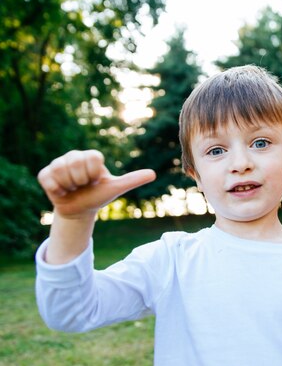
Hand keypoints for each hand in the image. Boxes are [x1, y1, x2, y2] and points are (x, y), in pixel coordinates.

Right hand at [37, 150, 155, 218]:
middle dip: (82, 180)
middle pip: (76, 163)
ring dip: (69, 186)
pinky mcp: (45, 174)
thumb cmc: (99, 196)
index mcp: (91, 156)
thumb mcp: (115, 188)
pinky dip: (57, 189)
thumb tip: (153, 174)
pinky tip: (62, 191)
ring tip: (73, 188)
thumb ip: (133, 180)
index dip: (94, 173)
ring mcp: (58, 163)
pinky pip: (49, 179)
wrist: (80, 210)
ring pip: (61, 170)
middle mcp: (74, 156)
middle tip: (83, 185)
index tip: (95, 180)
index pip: (92, 158)